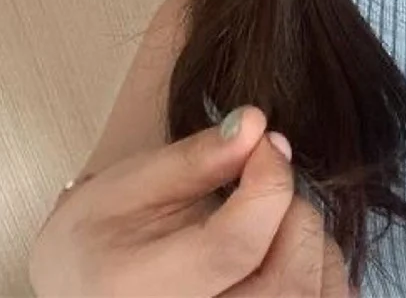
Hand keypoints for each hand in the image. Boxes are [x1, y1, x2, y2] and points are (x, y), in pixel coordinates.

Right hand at [29, 105, 350, 296]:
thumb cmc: (102, 234)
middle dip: (294, 214)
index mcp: (142, 292)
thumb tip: (257, 124)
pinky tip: (288, 253)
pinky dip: (321, 274)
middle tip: (267, 184)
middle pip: (286, 284)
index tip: (266, 142)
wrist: (84, 288)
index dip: (269, 181)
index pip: (236, 246)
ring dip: (313, 245)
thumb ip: (197, 157)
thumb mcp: (131, 184)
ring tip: (274, 219)